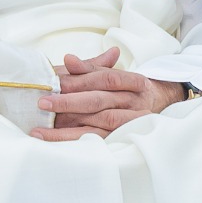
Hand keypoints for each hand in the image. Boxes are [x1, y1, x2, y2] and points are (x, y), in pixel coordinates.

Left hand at [32, 48, 187, 140]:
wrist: (161, 105)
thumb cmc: (128, 89)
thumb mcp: (113, 74)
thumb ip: (90, 66)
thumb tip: (68, 58)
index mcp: (133, 82)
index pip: (106, 77)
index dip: (81, 76)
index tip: (55, 79)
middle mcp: (133, 102)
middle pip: (99, 101)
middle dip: (69, 102)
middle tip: (43, 103)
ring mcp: (128, 123)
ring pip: (98, 124)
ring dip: (67, 130)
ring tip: (40, 131)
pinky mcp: (121, 139)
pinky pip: (97, 142)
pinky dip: (76, 142)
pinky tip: (56, 143)